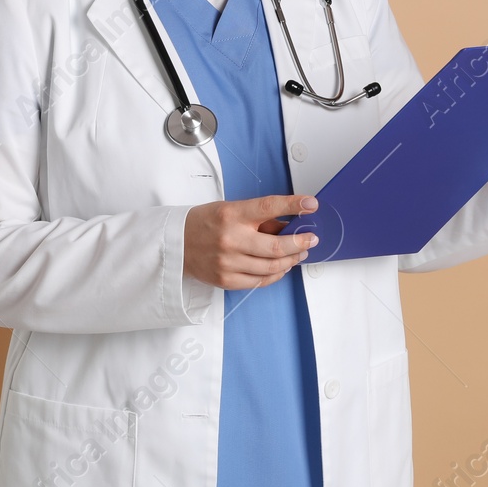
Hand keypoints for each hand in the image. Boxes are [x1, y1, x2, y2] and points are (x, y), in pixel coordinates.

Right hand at [183, 194, 319, 289]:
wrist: (176, 244)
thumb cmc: (206, 222)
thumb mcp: (232, 209)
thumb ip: (260, 218)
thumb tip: (290, 224)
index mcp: (232, 214)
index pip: (269, 207)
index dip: (293, 204)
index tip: (312, 204)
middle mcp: (230, 239)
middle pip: (276, 245)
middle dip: (300, 243)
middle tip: (311, 239)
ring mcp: (228, 262)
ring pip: (272, 266)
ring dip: (291, 260)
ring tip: (300, 253)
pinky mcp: (226, 280)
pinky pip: (260, 281)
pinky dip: (276, 274)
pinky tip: (282, 266)